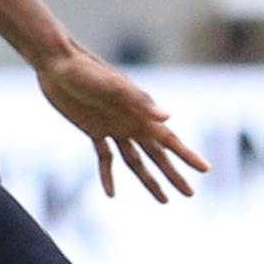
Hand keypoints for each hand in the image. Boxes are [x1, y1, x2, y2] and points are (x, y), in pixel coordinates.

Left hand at [36, 45, 205, 202]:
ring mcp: (113, 127)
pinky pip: (104, 158)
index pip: (169, 140)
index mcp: (140, 114)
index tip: (206, 170)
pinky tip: (111, 193)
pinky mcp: (93, 129)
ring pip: (135, 161)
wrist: (57, 63)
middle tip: (190, 194)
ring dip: (148, 180)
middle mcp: (130, 122)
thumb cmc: (87, 70)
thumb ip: (139, 101)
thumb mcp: (113, 86)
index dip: (187, 155)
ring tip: (164, 200)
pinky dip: (107, 175)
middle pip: (157, 155)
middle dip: (174, 175)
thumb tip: (168, 117)